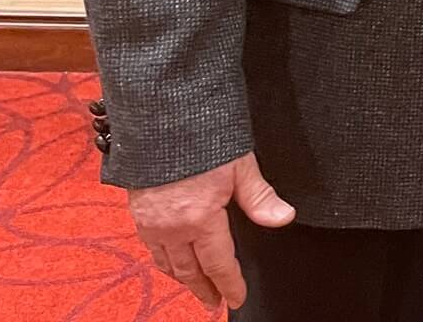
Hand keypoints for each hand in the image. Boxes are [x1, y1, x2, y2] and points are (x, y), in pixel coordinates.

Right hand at [127, 151, 293, 309]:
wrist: (160, 120)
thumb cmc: (203, 139)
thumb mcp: (240, 165)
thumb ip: (260, 197)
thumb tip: (284, 218)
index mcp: (200, 220)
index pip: (218, 263)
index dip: (229, 284)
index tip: (235, 299)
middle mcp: (172, 228)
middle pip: (190, 270)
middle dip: (204, 289)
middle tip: (214, 302)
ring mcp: (151, 223)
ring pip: (168, 263)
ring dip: (183, 278)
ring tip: (197, 287)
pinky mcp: (138, 213)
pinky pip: (151, 248)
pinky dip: (164, 261)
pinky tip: (171, 261)